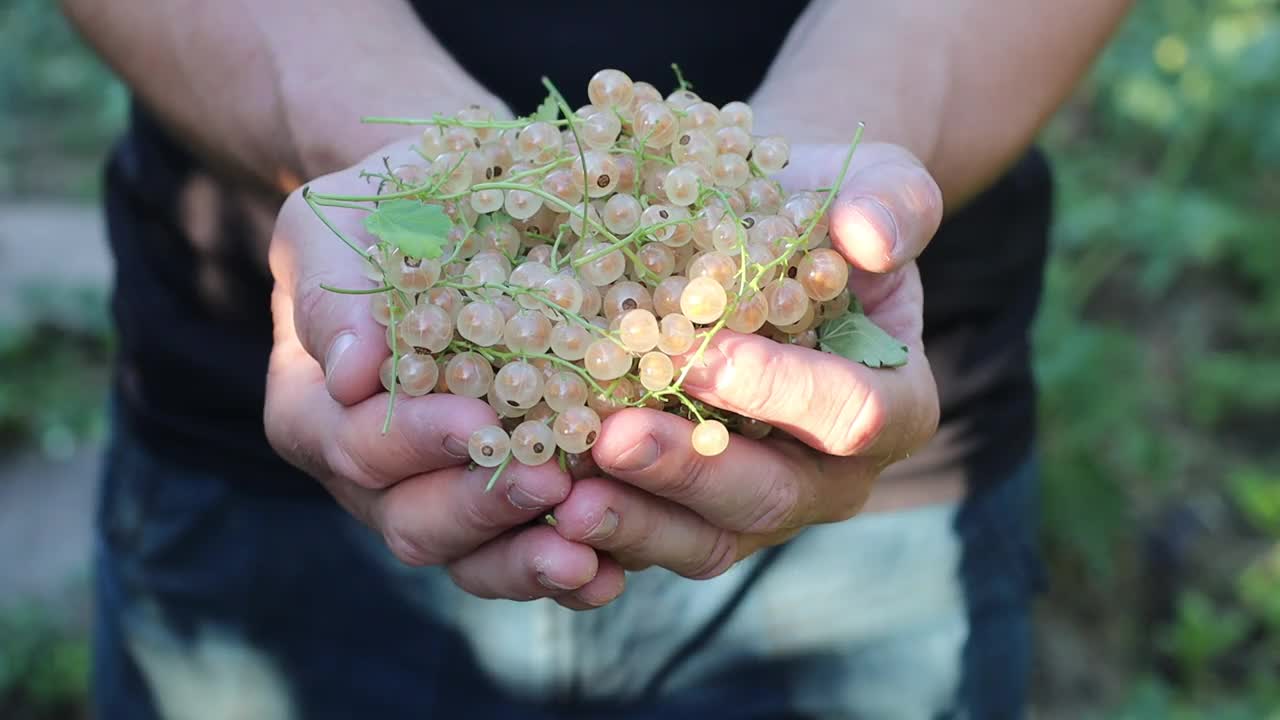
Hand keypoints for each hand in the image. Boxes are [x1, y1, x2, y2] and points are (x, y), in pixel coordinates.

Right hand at [264, 139, 623, 607]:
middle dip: (479, 505)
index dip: (413, 442)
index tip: (481, 421)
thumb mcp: (337, 227)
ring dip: (524, 560)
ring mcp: (435, 501)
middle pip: (409, 520)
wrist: (451, 222)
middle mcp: (368, 475)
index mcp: (315, 409)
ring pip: (467, 559)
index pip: (350, 445)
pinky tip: (610, 569)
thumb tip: (353, 374)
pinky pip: (520, 562)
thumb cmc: (382, 215)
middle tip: (548, 480)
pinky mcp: (498, 514)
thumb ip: (335, 291)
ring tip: (586, 553)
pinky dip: (561, 573)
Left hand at [550, 141, 942, 577]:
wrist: (762, 243)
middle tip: (613, 440)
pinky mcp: (696, 518)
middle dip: (689, 472)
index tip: (701, 356)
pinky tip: (543, 512)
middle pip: (770, 496)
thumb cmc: (823, 213)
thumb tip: (871, 235)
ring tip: (564, 500)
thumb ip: (892, 204)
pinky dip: (601, 536)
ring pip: (707, 542)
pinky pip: (653, 542)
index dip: (780, 391)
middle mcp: (831, 475)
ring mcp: (761, 505)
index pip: (852, 414)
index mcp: (893, 405)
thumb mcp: (875, 188)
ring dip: (634, 524)